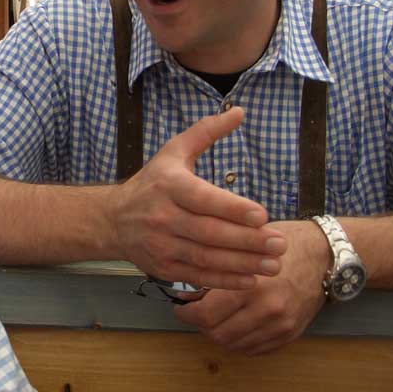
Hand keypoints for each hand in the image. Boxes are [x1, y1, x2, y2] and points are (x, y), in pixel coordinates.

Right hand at [109, 107, 287, 289]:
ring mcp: (161, 244)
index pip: (203, 198)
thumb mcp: (174, 152)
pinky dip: (225, 280)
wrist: (113, 219)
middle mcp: (162, 215)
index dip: (232, 208)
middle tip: (279, 244)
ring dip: (243, 263)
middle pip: (209, 232)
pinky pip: (198, 275)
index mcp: (168, 185)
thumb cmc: (152, 183)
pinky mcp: (163, 267)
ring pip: (206, 257)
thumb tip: (239, 111)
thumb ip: (206, 132)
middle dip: (247, 241)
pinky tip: (250, 278)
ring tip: (273, 264)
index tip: (263, 215)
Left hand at [173, 219, 330, 353]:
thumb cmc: (281, 244)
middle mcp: (267, 311)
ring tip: (214, 317)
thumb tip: (187, 290)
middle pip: (218, 334)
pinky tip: (235, 324)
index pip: (206, 314)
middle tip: (195, 313)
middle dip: (201, 326)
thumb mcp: (244, 247)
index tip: (181, 308)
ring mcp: (280, 325)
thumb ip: (217, 269)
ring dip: (219, 334)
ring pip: (235, 344)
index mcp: (252, 286)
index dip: (187, 314)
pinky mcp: (290, 334)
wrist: (324, 255)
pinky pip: (256, 349)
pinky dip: (240, 341)